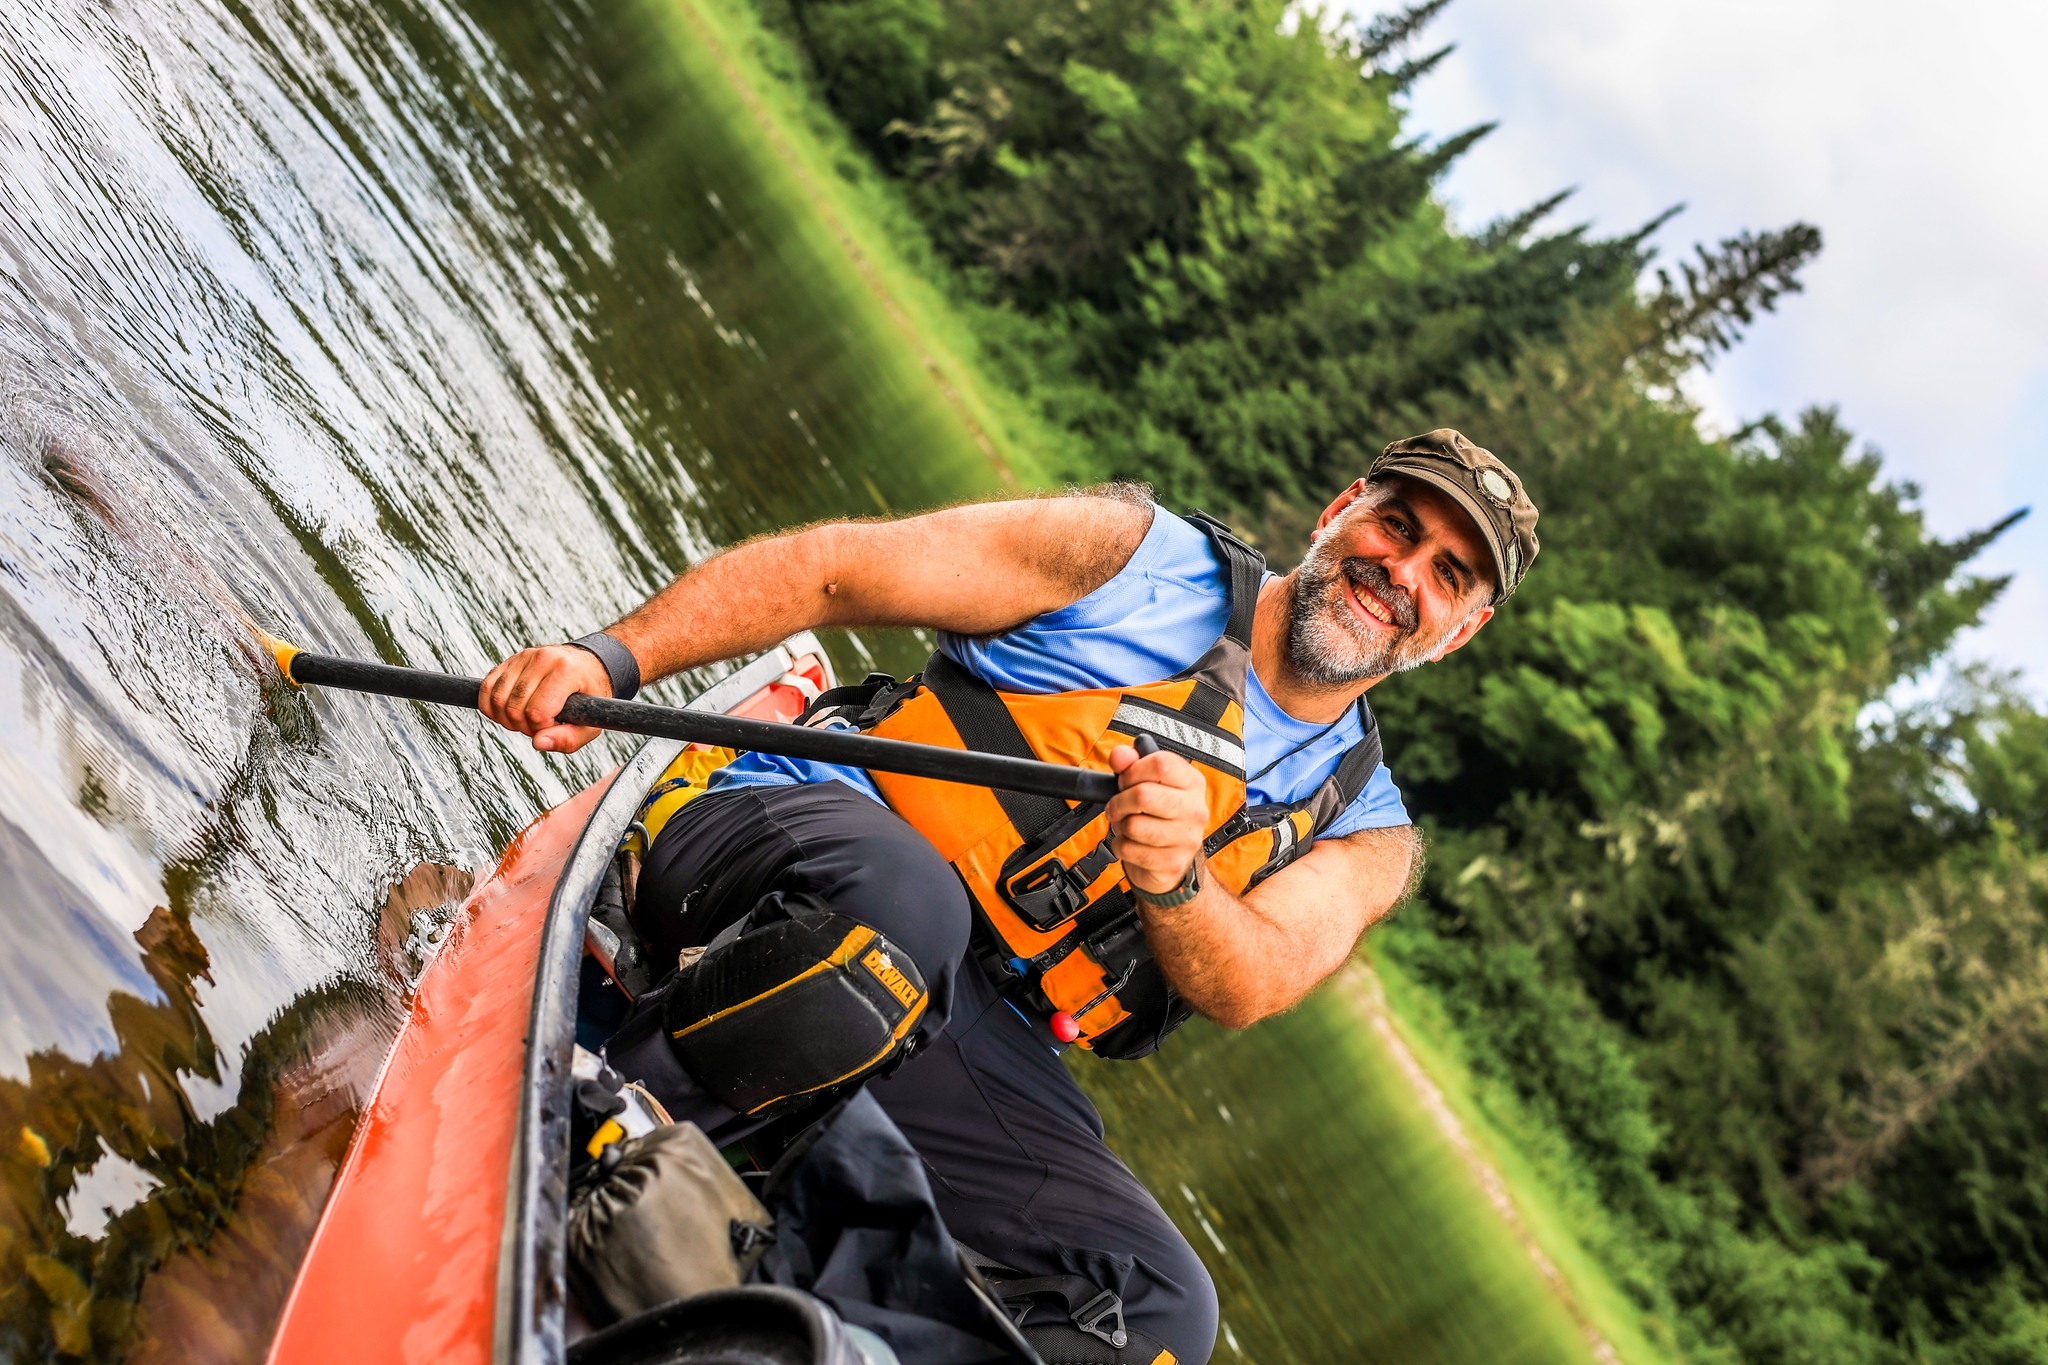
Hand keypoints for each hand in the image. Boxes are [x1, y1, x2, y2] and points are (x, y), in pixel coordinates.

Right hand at [479, 644, 610, 753]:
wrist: (588, 666)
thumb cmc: (590, 695)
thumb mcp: (591, 722)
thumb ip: (568, 738)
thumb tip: (538, 743)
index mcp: (566, 671)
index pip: (537, 711)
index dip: (541, 728)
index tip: (554, 725)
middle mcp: (542, 659)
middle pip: (514, 707)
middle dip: (524, 726)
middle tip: (540, 725)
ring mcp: (523, 657)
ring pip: (497, 699)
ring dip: (507, 719)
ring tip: (527, 718)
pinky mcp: (509, 661)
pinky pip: (487, 689)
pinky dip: (492, 708)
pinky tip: (509, 712)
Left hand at [1106, 743, 1206, 895]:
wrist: (1169, 861)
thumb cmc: (1156, 815)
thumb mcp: (1145, 782)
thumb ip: (1131, 763)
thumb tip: (1120, 756)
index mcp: (1193, 783)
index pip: (1161, 764)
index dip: (1133, 771)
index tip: (1125, 780)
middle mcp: (1195, 810)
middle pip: (1143, 795)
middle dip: (1120, 801)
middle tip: (1119, 805)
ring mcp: (1187, 838)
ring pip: (1133, 825)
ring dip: (1120, 826)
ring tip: (1128, 825)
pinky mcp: (1173, 863)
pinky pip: (1129, 849)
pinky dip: (1121, 846)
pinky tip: (1133, 844)